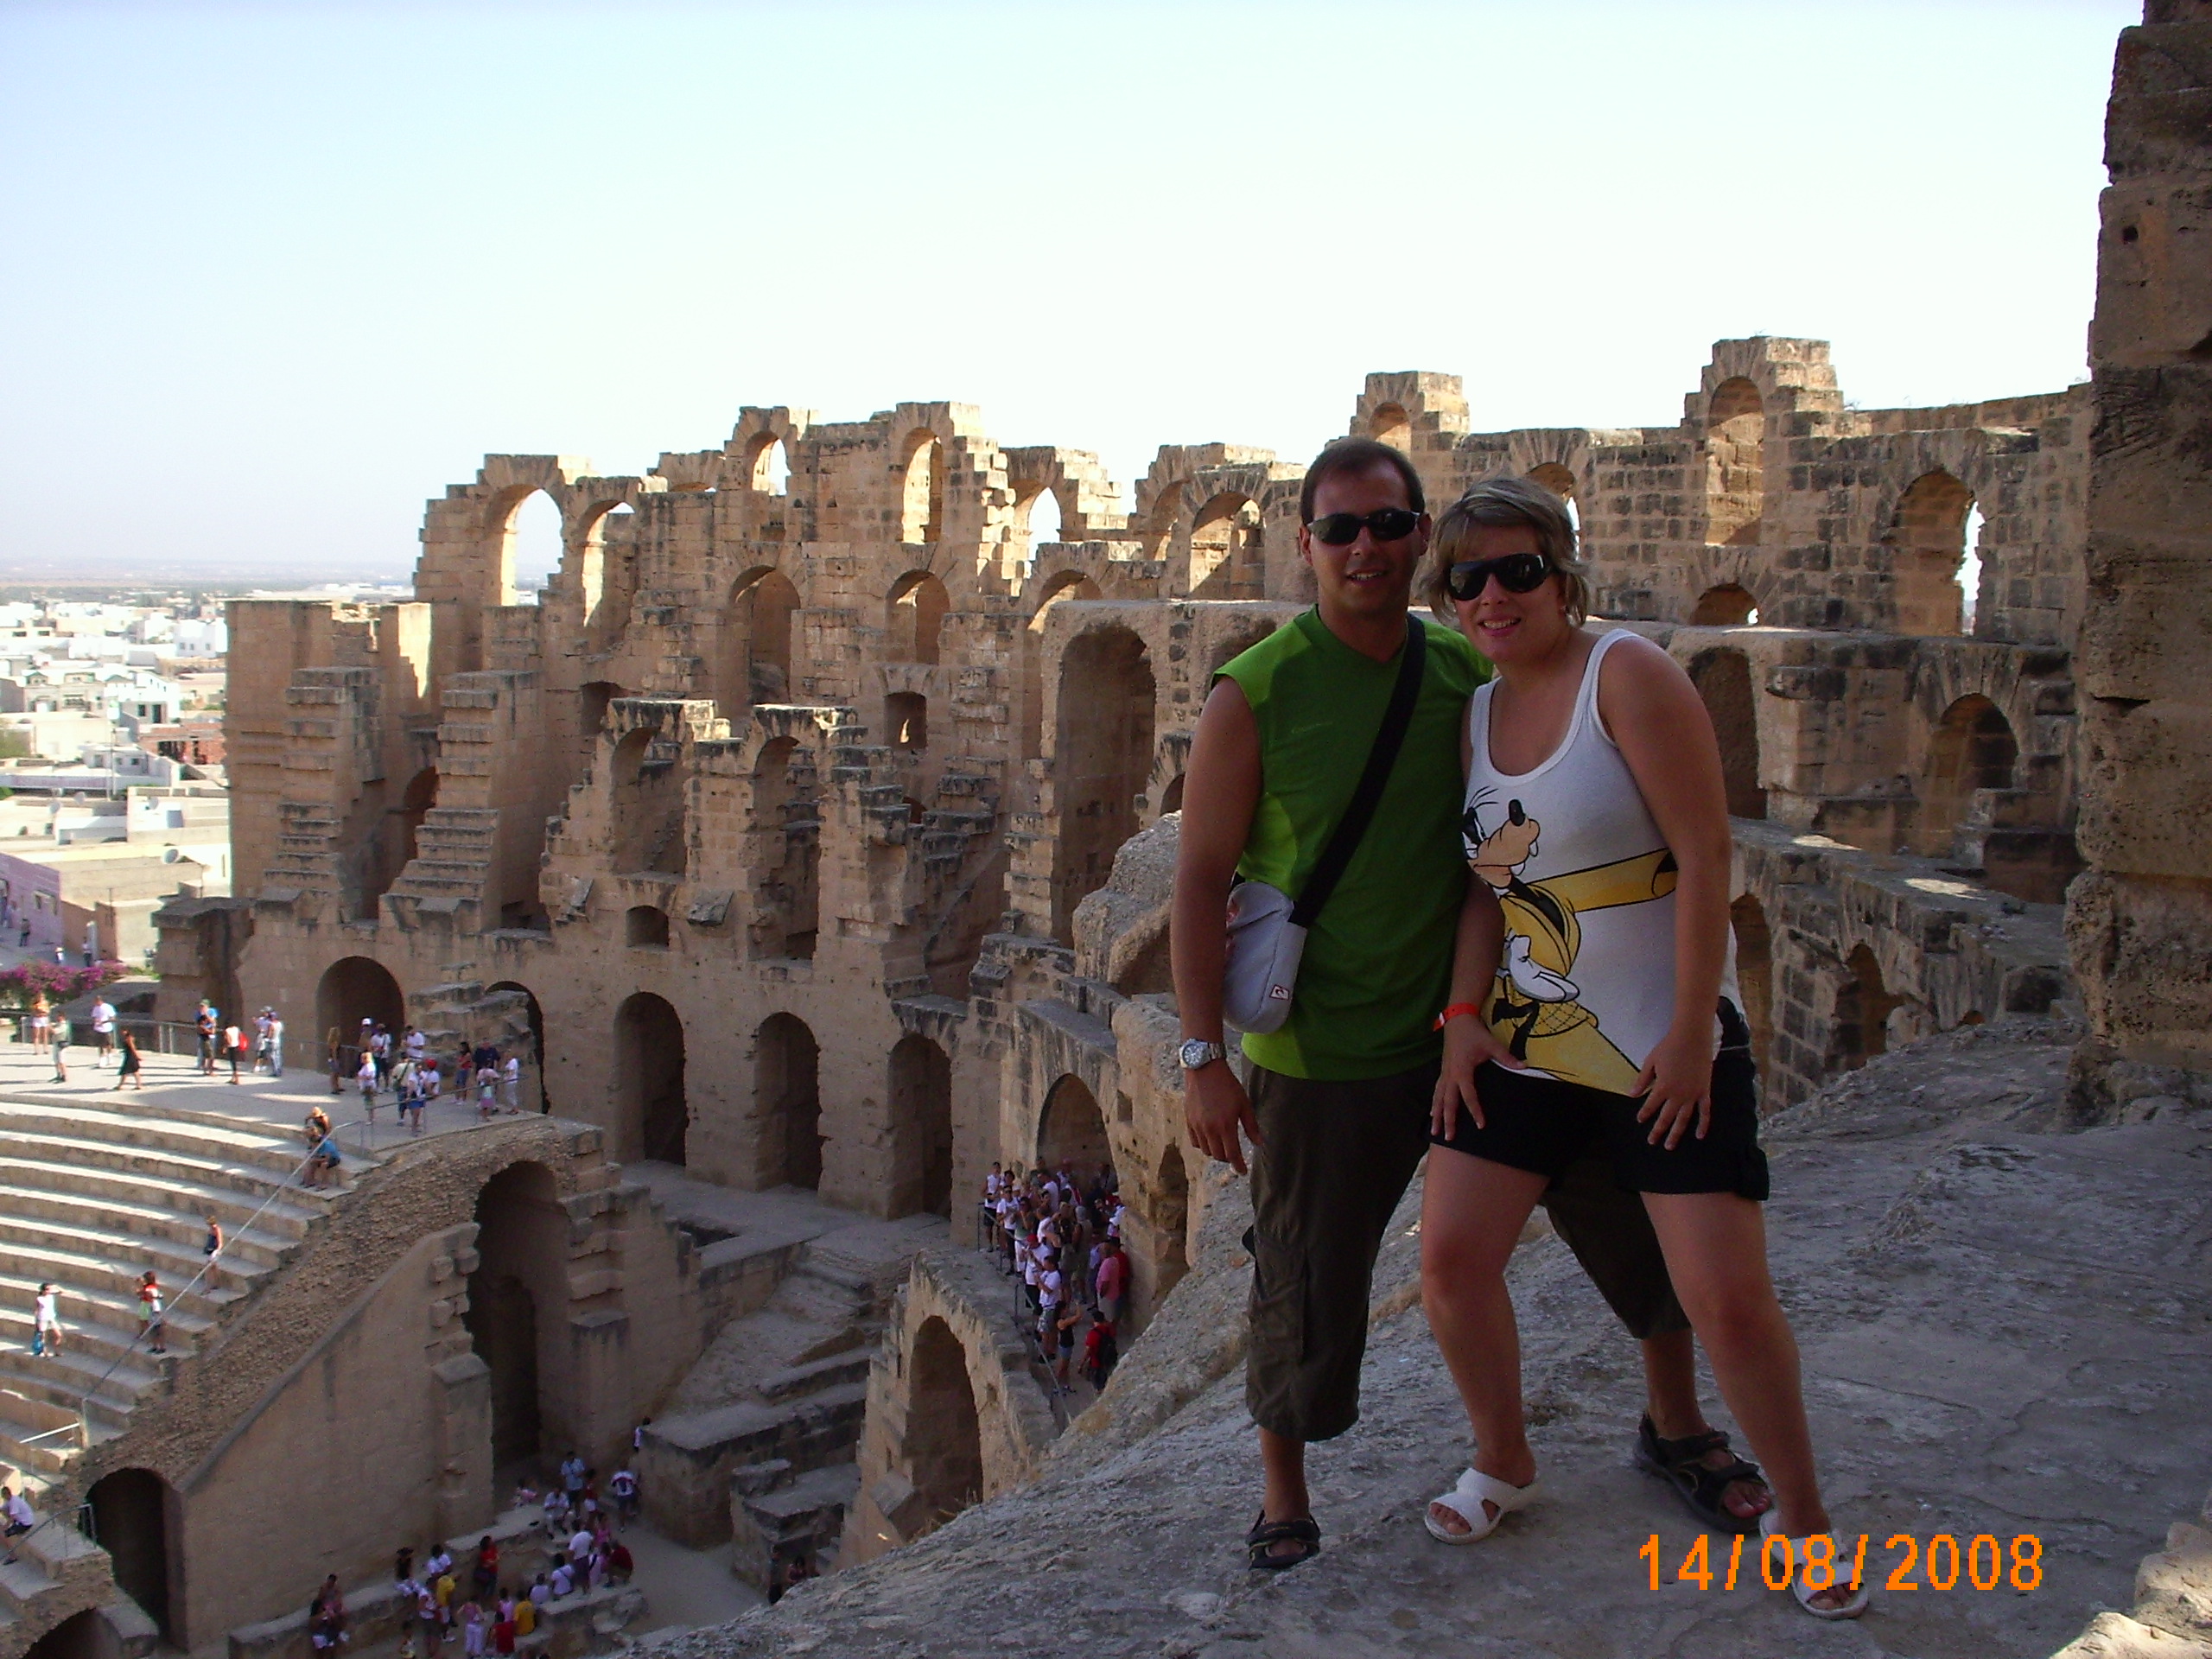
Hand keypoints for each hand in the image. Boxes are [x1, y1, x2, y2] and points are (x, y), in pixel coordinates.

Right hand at [1184, 1060, 1259, 1174]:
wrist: (1204, 1070)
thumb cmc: (1227, 1085)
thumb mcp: (1244, 1104)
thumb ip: (1251, 1125)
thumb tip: (1259, 1142)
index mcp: (1225, 1126)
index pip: (1232, 1154)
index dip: (1238, 1165)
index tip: (1243, 1171)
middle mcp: (1209, 1129)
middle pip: (1218, 1155)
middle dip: (1228, 1158)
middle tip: (1234, 1154)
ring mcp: (1197, 1126)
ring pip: (1206, 1150)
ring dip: (1216, 1152)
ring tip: (1223, 1145)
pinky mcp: (1189, 1121)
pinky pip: (1195, 1141)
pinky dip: (1203, 1145)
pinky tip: (1210, 1139)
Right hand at [1430, 1014, 1523, 1140]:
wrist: (1457, 1019)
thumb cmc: (1474, 1033)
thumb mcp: (1491, 1044)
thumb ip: (1506, 1057)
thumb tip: (1523, 1067)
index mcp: (1462, 1071)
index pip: (1469, 1096)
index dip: (1475, 1111)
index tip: (1480, 1125)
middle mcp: (1450, 1075)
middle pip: (1448, 1102)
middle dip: (1447, 1120)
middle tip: (1449, 1137)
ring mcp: (1444, 1073)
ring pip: (1438, 1098)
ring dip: (1436, 1115)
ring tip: (1435, 1130)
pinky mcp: (1443, 1070)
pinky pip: (1437, 1090)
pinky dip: (1435, 1103)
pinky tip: (1433, 1112)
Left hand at [1633, 1025, 1714, 1148]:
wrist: (1692, 1037)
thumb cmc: (1669, 1047)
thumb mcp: (1650, 1061)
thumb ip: (1642, 1080)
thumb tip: (1632, 1094)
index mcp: (1663, 1087)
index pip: (1650, 1106)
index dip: (1644, 1114)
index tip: (1640, 1120)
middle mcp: (1678, 1094)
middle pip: (1666, 1118)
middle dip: (1658, 1131)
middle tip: (1652, 1142)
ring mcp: (1693, 1095)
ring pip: (1684, 1119)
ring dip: (1676, 1133)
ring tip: (1670, 1146)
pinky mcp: (1704, 1091)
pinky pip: (1705, 1112)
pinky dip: (1703, 1125)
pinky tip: (1699, 1135)